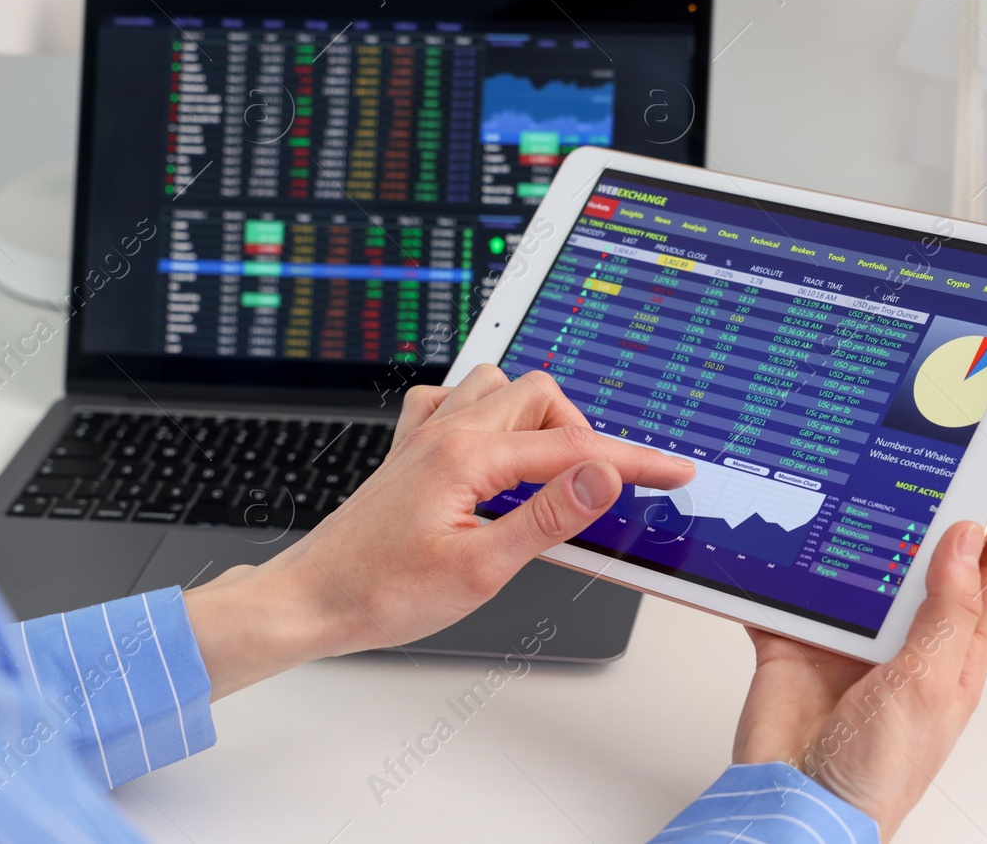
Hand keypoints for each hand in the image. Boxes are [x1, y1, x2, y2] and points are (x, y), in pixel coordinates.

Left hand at [183, 366, 694, 697]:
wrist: (312, 599)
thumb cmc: (382, 592)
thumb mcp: (482, 569)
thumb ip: (548, 516)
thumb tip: (602, 474)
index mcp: (467, 455)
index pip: (574, 449)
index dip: (633, 460)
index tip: (674, 471)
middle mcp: (445, 431)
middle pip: (541, 397)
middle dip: (583, 433)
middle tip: (602, 486)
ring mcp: (424, 436)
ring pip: (499, 386)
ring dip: (535, 417)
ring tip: (550, 471)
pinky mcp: (408, 452)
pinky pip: (453, 401)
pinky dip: (485, 413)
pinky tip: (491, 450)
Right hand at [731, 442, 986, 839]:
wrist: (797, 804)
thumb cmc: (878, 772)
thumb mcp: (930, 685)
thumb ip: (946, 610)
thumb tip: (966, 539)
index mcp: (955, 651)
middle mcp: (905, 637)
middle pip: (927, 549)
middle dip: (937, 496)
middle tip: (944, 440)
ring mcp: (849, 636)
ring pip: (859, 556)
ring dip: (858, 517)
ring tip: (864, 466)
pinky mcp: (794, 637)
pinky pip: (786, 585)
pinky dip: (777, 557)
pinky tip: (778, 522)